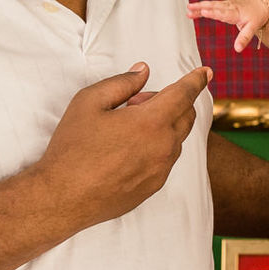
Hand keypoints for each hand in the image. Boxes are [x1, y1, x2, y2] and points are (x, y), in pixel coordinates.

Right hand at [35, 62, 210, 227]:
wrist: (62, 198)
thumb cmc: (72, 148)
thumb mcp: (89, 102)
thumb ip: (122, 82)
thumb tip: (143, 71)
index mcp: (151, 122)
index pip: (184, 94)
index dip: (196, 80)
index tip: (206, 73)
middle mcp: (164, 147)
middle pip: (186, 116)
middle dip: (170, 102)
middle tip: (135, 104)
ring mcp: (161, 170)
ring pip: (175, 139)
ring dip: (161, 126)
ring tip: (124, 129)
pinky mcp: (154, 187)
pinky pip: (165, 160)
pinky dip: (156, 147)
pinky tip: (125, 151)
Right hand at [187, 0, 268, 52]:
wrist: (259, 6)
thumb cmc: (256, 17)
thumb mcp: (252, 28)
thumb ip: (244, 38)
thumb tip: (237, 49)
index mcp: (236, 12)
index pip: (223, 13)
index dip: (214, 12)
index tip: (204, 11)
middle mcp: (229, 6)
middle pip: (214, 6)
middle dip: (202, 7)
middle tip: (191, 8)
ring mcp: (225, 4)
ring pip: (211, 4)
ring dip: (199, 7)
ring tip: (188, 10)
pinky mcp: (223, 4)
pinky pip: (210, 6)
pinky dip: (201, 8)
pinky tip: (191, 11)